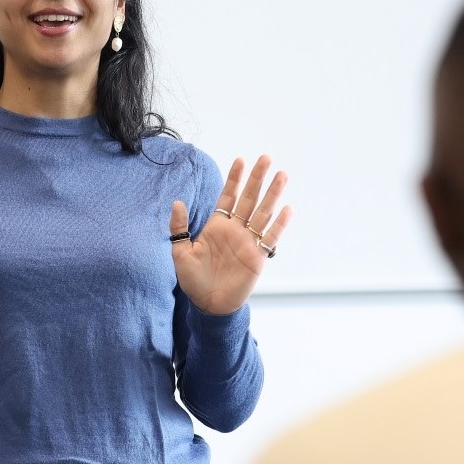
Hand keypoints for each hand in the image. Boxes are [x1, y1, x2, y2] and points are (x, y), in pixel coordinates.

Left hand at [171, 155, 290, 315]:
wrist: (208, 304)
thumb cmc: (194, 280)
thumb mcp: (180, 253)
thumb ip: (179, 228)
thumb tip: (177, 202)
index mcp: (217, 226)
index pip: (228, 196)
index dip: (234, 179)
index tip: (240, 160)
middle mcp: (235, 230)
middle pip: (249, 199)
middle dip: (257, 178)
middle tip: (266, 158)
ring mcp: (248, 242)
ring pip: (263, 213)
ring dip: (273, 194)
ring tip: (282, 175)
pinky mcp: (258, 257)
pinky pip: (270, 238)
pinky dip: (279, 224)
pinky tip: (287, 209)